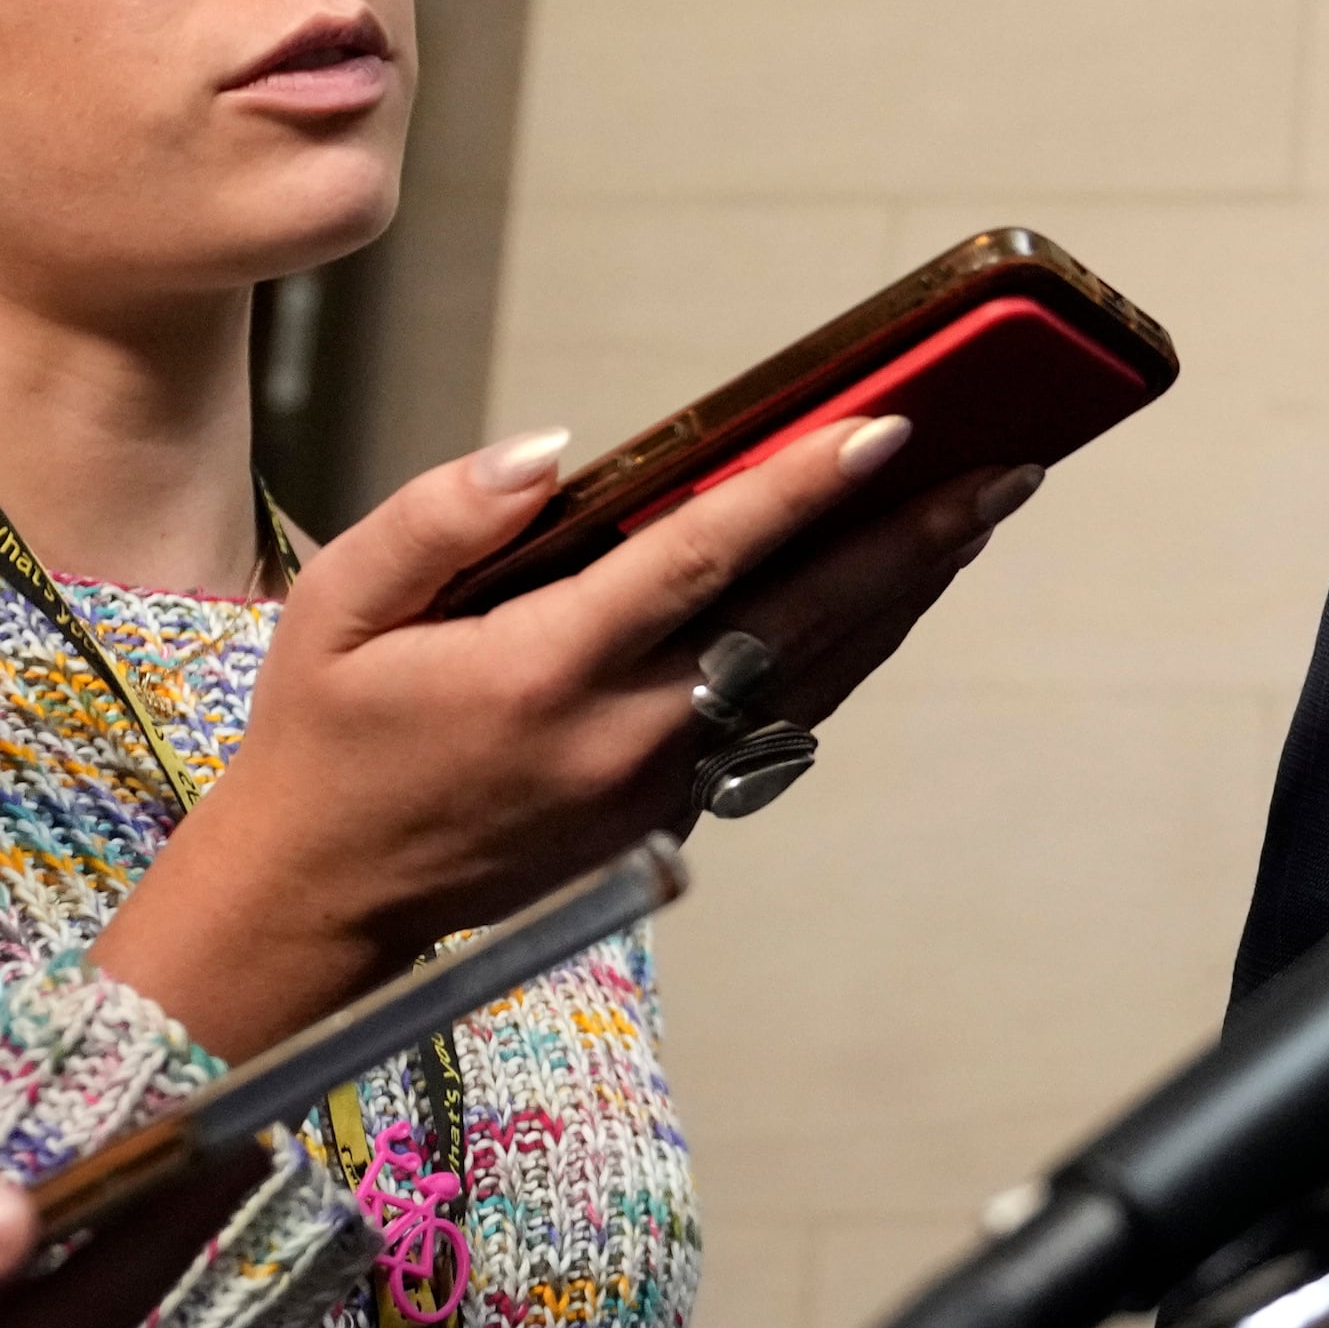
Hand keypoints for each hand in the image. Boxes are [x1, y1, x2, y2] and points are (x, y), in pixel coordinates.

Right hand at [90, 415, 1036, 1056]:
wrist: (322, 901)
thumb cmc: (324, 737)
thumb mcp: (337, 607)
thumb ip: (440, 516)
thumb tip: (555, 453)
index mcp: (544, 671)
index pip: (704, 558)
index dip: (803, 488)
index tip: (888, 426)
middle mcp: (625, 733)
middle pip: (804, 618)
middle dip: (914, 538)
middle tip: (1006, 466)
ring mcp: (661, 783)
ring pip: (820, 671)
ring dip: (907, 589)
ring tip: (981, 510)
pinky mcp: (674, 811)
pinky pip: (788, 714)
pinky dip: (856, 646)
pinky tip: (899, 590)